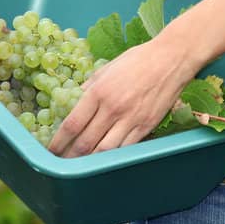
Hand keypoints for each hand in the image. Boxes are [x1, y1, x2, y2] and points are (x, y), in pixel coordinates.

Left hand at [48, 32, 193, 157]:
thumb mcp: (108, 67)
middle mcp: (113, 108)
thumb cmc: (140, 58)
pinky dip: (113, 157)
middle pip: (85, 143)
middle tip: (62, 163)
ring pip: (104, 151)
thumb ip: (91, 85)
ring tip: (80, 166)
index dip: (58, 142)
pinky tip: (105, 159)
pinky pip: (125, 148)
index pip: (72, 124)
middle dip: (70, 156)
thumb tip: (76, 99)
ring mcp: (131, 119)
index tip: (51, 150)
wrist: (173, 57)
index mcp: (99, 91)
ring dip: (90, 161)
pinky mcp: (147, 125)